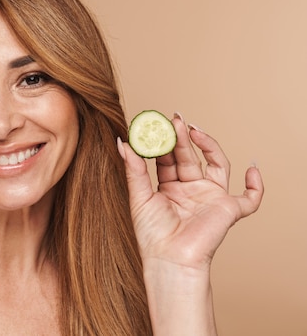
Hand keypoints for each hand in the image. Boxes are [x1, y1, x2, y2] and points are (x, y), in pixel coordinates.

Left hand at [119, 114, 263, 271]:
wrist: (169, 259)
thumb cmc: (151, 234)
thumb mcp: (139, 196)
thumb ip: (133, 168)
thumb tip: (122, 142)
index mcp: (168, 187)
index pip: (167, 158)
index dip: (162, 142)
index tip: (155, 125)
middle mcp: (190, 190)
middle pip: (188, 156)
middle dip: (182, 137)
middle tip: (174, 119)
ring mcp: (210, 198)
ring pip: (216, 164)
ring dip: (209, 145)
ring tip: (194, 129)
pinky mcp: (228, 210)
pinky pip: (250, 198)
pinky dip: (256, 185)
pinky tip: (251, 169)